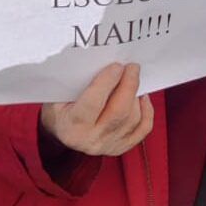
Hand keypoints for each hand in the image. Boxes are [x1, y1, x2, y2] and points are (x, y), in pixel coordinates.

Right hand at [39, 63, 153, 156]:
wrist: (62, 132)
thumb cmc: (60, 106)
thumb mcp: (57, 93)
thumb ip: (75, 80)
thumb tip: (99, 59)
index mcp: (71, 125)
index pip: (93, 103)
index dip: (107, 83)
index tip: (117, 66)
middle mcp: (90, 139)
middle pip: (119, 112)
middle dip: (129, 85)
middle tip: (132, 66)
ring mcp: (108, 146)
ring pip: (133, 119)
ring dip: (136, 95)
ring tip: (132, 79)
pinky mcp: (121, 147)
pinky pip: (143, 129)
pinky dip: (147, 111)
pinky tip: (141, 97)